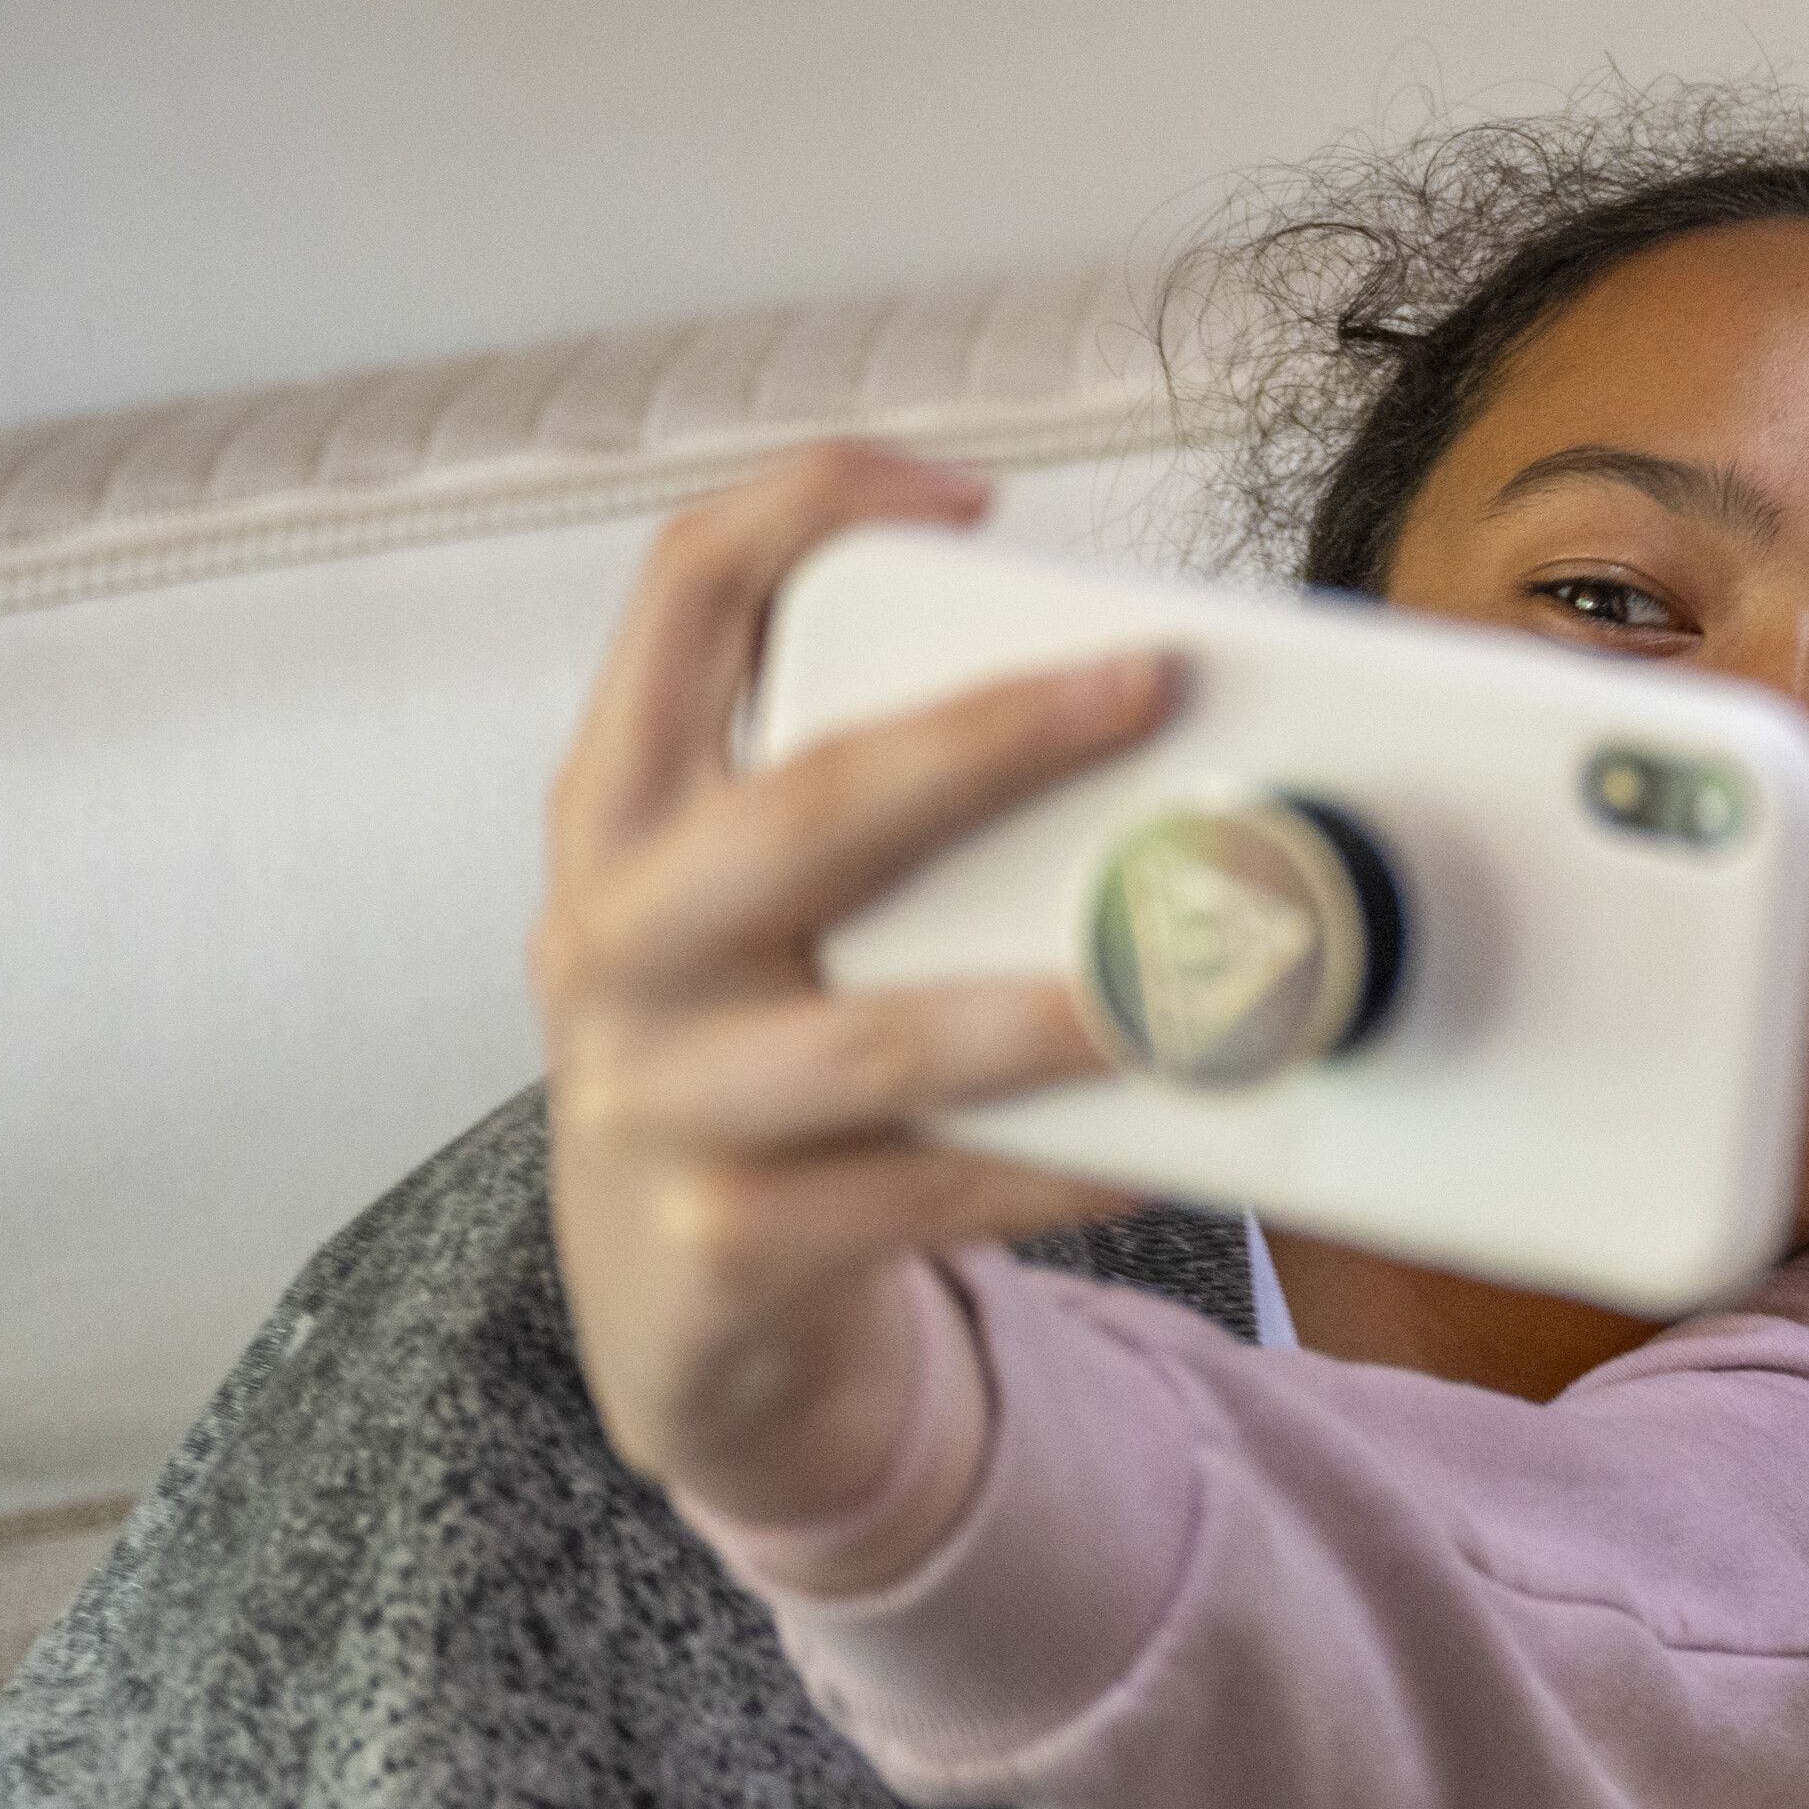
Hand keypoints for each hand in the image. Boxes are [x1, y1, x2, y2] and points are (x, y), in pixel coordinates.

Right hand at [533, 444, 1171, 1572]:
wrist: (686, 1319)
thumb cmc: (766, 1062)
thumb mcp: (764, 913)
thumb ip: (873, 803)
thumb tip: (1129, 702)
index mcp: (622, 814)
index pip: (678, 599)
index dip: (806, 508)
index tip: (966, 489)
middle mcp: (615, 940)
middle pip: (804, 809)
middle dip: (986, 741)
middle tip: (1143, 689)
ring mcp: (656, 1099)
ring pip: (882, 1039)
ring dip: (1058, 1004)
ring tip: (1193, 980)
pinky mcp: (727, 1244)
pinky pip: (929, 1193)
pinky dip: (1062, 1164)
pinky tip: (1168, 1136)